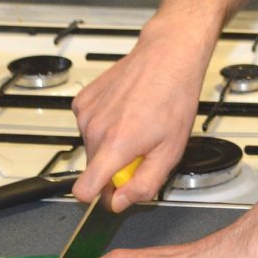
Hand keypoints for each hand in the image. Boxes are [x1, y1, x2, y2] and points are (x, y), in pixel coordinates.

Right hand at [71, 24, 207, 208]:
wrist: (166, 56)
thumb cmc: (174, 96)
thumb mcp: (171, 151)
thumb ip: (144, 185)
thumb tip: (121, 202)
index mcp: (115, 145)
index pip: (83, 190)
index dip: (98, 197)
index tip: (113, 192)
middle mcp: (94, 129)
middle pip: (94, 168)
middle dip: (115, 166)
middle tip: (142, 148)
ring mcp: (86, 112)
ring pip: (92, 147)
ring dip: (111, 144)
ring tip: (136, 124)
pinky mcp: (83, 99)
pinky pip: (89, 126)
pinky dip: (104, 124)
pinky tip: (125, 111)